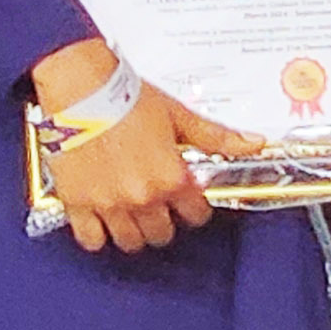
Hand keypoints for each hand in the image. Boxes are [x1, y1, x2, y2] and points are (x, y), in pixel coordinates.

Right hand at [35, 39, 260, 253]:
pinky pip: (92, 239)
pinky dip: (98, 236)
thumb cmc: (128, 98)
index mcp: (170, 177)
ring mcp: (108, 203)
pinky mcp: (78, 203)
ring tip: (134, 216)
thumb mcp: (180, 116)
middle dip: (165, 222)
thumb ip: (215, 137)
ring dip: (135, 232)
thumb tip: (252, 144)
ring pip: (129, 241)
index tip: (189, 202)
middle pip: (162, 233)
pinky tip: (103, 222)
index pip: (196, 215)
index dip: (195, 208)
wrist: (83, 88)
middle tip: (160, 208)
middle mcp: (142, 196)